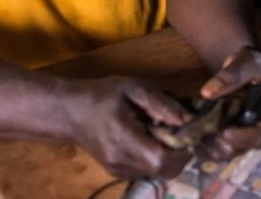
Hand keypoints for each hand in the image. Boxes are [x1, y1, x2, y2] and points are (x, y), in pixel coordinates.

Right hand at [61, 76, 192, 179]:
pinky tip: (149, 139)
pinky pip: (146, 171)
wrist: (70, 112)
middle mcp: (120, 161)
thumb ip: (161, 103)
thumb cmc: (103, 94)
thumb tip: (188, 119)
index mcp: (123, 137)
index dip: (182, 151)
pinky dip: (155, 157)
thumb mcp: (133, 87)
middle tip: (180, 132)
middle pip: (164, 171)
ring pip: (157, 173)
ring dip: (168, 156)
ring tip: (162, 133)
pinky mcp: (117, 173)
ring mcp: (118, 171)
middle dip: (180, 154)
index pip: (161, 160)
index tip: (189, 133)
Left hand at [194, 47, 260, 160]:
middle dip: (221, 144)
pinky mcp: (230, 135)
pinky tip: (190, 134)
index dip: (242, 138)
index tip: (224, 132)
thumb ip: (230, 76)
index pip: (260, 135)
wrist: (242, 67)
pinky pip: (216, 148)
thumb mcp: (244, 63)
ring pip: (226, 152)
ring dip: (209, 147)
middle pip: (242, 149)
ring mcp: (243, 134)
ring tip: (193, 133)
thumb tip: (207, 92)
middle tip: (202, 133)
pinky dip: (203, 145)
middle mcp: (259, 128)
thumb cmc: (248, 63)